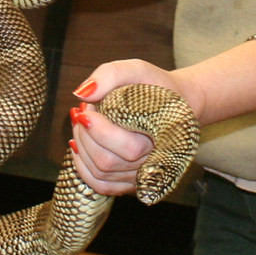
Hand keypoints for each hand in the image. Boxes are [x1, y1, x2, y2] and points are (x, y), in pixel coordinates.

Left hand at [69, 59, 186, 195]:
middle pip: (107, 162)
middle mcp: (155, 163)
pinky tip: (79, 146)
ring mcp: (143, 175)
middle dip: (85, 136)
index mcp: (165, 138)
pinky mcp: (131, 181)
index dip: (97, 129)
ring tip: (82, 125)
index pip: (126, 147)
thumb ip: (110, 75)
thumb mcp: (135, 70)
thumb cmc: (154, 87)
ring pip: (100, 174)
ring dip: (81, 148)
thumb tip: (82, 94)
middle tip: (83, 113)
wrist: (176, 104)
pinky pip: (101, 185)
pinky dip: (83, 167)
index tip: (87, 108)